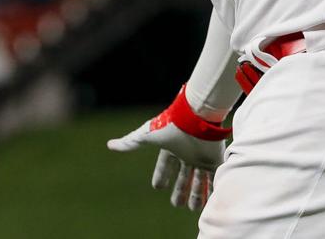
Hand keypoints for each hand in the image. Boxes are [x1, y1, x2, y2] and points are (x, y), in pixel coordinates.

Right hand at [106, 85, 229, 210]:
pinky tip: (210, 200)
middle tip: (176, 204)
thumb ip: (130, 142)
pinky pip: (214, 176)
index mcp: (172, 148)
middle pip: (184, 175)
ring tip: (193, 208)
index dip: (161, 175)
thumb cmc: (171, 126)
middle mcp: (187, 152)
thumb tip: (110, 145)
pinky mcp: (214, 158)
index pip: (165, 165)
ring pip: (199, 178)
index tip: (157, 187)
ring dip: (197, 193)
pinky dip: (212, 188)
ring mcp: (201, 155)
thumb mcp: (148, 136)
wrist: (195, 116)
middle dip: (180, 189)